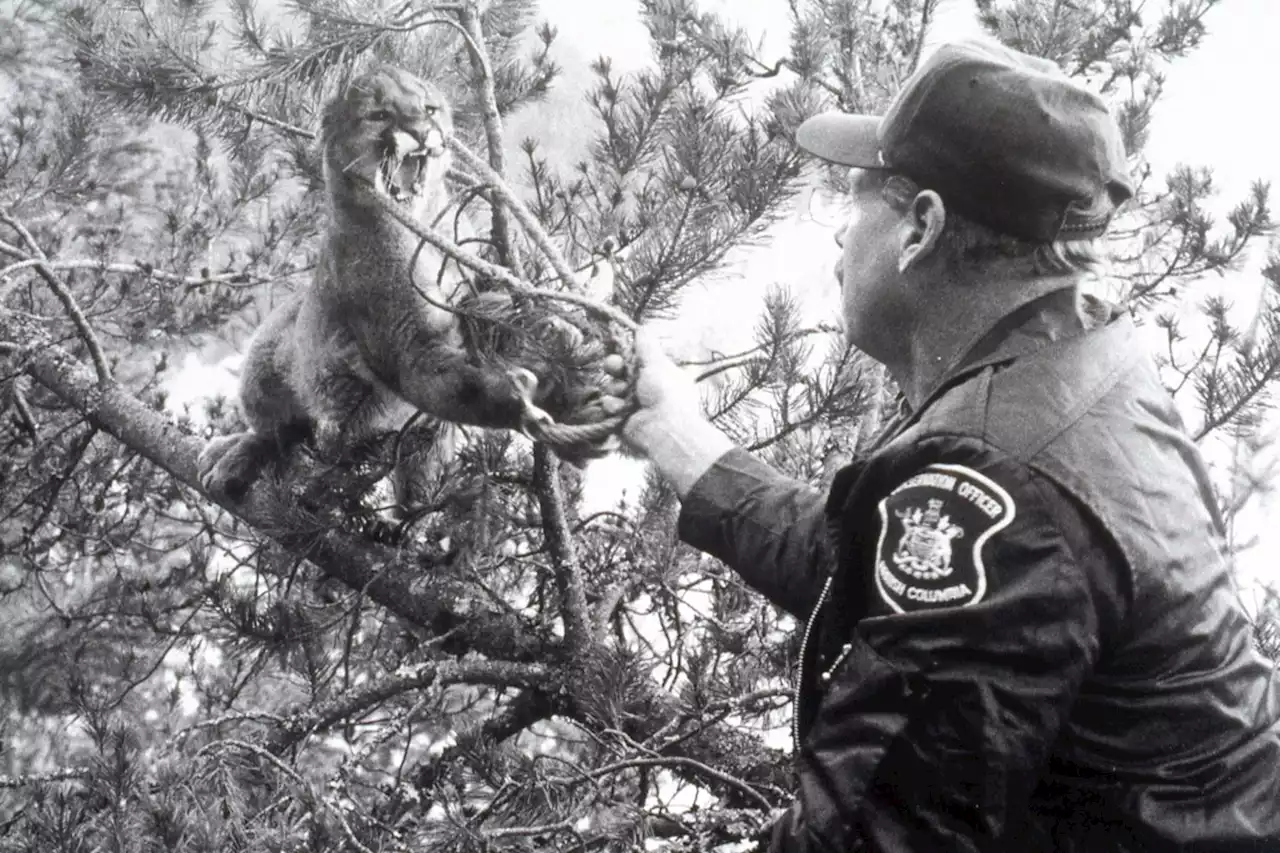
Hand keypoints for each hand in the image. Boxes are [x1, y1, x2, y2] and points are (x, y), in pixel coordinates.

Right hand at [599, 327, 706, 457]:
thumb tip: (642, 327)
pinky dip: (613, 406)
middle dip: (615, 367)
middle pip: (621, 371)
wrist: (662, 429)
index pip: (637, 359)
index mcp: (659, 374)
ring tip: (622, 394)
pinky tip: (619, 410)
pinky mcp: (622, 418)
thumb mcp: (657, 363)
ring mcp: (634, 404)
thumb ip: (646, 345)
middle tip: (614, 367)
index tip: (620, 349)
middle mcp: (646, 388)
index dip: (626, 354)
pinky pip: (609, 405)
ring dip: (615, 389)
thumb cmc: (665, 392)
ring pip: (613, 388)